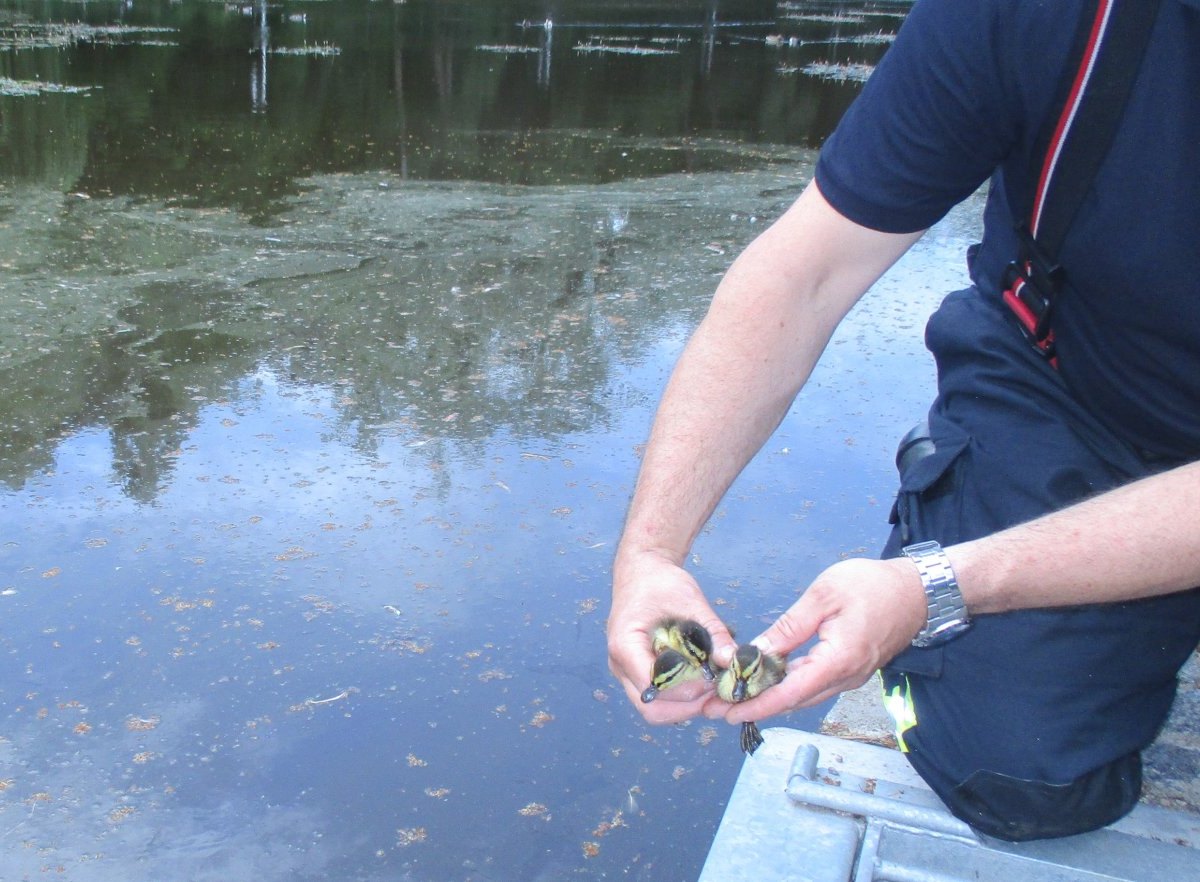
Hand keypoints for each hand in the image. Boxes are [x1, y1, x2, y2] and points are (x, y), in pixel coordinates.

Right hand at [608, 549, 735, 723]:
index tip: (712, 678)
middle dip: (688, 707)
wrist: (641, 572)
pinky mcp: (634, 674)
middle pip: (651, 709)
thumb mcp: (692, 601)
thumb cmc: (661, 582)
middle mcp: (619, 665)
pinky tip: (702, 685)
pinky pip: (656, 699)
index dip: (686, 688)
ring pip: (653, 710)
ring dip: (685, 707)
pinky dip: (679, 700)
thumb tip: (733, 660)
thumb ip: (713, 632)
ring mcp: (624, 673)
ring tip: (713, 691)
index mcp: (625, 645)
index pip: (654, 685)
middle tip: (717, 693)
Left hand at [716, 556, 925, 724]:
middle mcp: (845, 677)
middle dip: (754, 706)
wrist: (919, 592)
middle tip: (716, 707)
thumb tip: (758, 651)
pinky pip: (814, 684)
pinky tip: (766, 681)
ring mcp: (850, 676)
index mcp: (838, 661)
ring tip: (733, 697)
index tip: (728, 711)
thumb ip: (790, 627)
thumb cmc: (874, 586)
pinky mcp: (851, 669)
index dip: (757, 704)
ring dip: (769, 699)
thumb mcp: (824, 596)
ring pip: (803, 695)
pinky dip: (787, 687)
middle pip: (794, 700)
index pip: (789, 693)